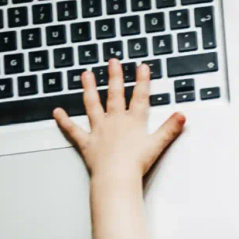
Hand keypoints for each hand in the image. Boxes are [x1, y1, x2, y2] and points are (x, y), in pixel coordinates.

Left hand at [54, 59, 183, 182]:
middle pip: (114, 94)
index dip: (142, 81)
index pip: (139, 96)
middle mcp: (115, 121)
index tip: (141, 67)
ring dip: (89, 89)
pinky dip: (64, 121)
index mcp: (133, 121)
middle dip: (114, 77)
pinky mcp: (86, 142)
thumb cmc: (136, 163)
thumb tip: (182, 116)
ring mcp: (99, 130)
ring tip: (86, 75)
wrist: (117, 176)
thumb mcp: (158, 145)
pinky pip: (73, 130)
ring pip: (92, 104)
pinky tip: (57, 112)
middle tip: (112, 62)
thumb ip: (169, 129)